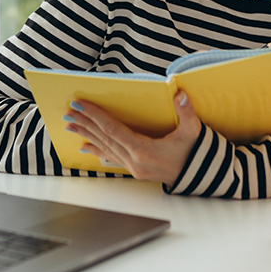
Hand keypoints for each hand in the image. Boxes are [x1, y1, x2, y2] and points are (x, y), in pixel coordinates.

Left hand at [63, 91, 200, 186]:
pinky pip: (111, 158)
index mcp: (144, 150)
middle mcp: (135, 161)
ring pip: (105, 148)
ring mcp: (134, 167)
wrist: (202, 177)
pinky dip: (97, 150)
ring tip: (71, 124)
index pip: (113, 129)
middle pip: (104, 138)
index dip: (96, 116)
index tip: (81, 104)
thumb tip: (180, 94)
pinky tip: (85, 146)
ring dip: (87, 134)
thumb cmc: (196, 152)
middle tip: (68, 112)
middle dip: (85, 123)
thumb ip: (186, 112)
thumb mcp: (193, 131)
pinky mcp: (135, 170)